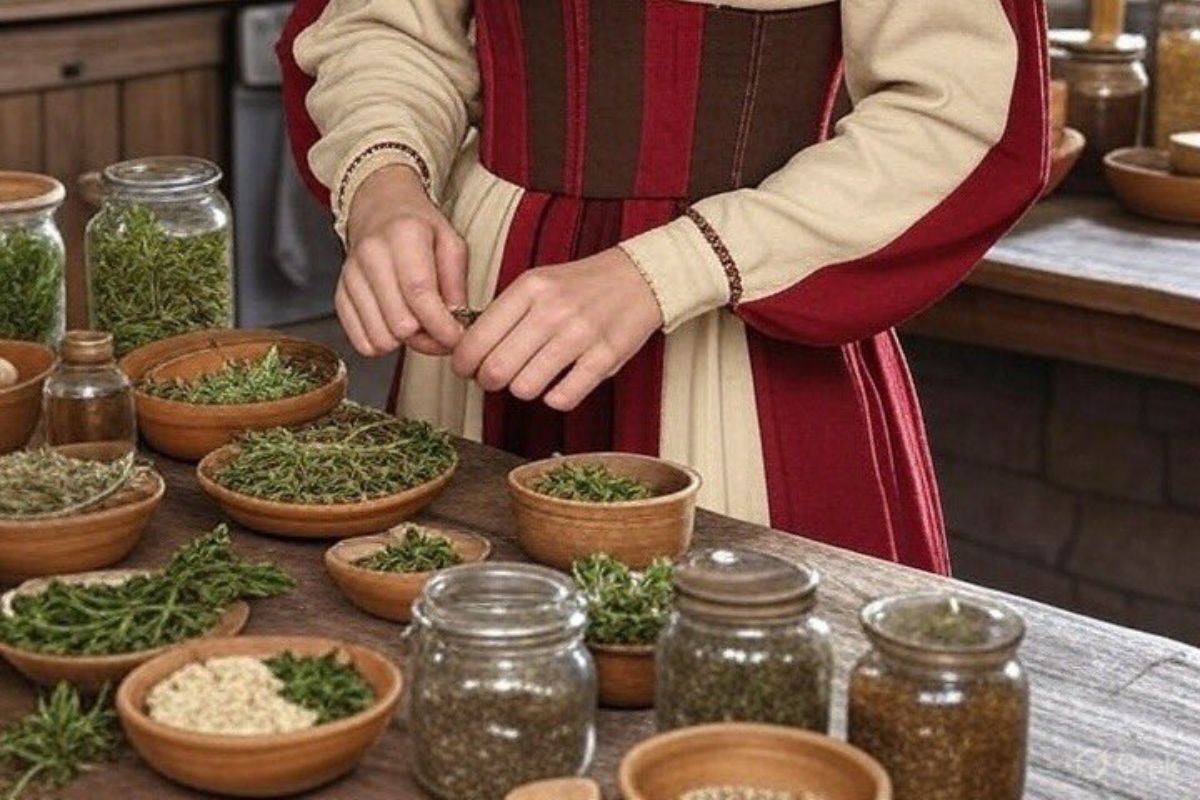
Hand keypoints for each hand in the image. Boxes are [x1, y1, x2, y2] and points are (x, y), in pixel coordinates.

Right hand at [336, 165, 466, 356]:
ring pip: (379, 338)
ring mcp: (351, 276)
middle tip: (438, 328)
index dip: (442, 326)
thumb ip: (456, 283)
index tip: (456, 336)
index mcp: (404, 235)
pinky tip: (395, 325)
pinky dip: (382, 342)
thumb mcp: (451, 242)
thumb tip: (455, 321)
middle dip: (426, 336)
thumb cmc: (419, 226)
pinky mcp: (340, 294)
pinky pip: (360, 341)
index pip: (420, 294)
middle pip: (399, 323)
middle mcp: (372, 255)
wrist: (379, 207)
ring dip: (404, 342)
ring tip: (416, 324)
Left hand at [451, 248, 662, 410]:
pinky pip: (562, 398)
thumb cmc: (582, 285)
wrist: (639, 278)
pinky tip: (558, 384)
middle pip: (496, 369)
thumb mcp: (537, 283)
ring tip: (530, 377)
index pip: (476, 339)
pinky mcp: (605, 358)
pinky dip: (554, 398)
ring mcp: (580, 335)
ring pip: (525, 388)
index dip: (463, 363)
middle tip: (493, 378)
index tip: (466, 368)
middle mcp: (552, 310)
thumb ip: (504, 313)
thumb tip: (467, 350)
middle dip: (487, 381)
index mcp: (530, 288)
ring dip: (521, 389)